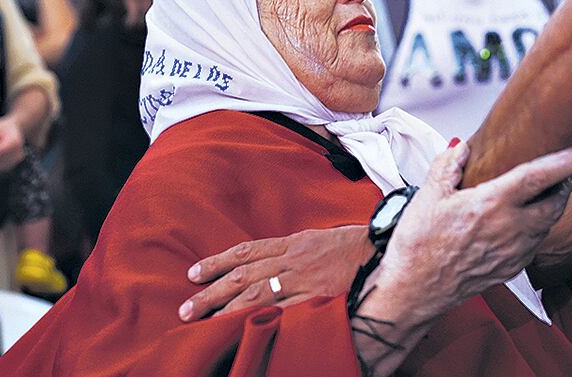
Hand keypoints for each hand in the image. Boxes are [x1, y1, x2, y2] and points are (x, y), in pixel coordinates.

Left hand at [179, 225, 370, 321]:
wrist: (385, 247)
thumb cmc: (357, 245)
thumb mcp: (321, 240)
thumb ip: (298, 252)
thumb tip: (279, 264)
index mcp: (292, 243)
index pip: (245, 252)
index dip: (217, 263)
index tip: (193, 274)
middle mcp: (291, 259)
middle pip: (241, 276)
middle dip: (211, 292)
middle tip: (186, 308)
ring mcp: (302, 279)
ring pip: (254, 295)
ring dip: (225, 310)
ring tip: (202, 324)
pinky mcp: (316, 297)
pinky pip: (282, 311)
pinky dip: (260, 321)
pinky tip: (242, 331)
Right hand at [373, 142, 571, 326]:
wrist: (415, 289)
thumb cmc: (419, 245)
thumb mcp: (427, 196)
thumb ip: (448, 165)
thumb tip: (461, 147)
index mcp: (491, 205)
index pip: (539, 177)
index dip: (566, 162)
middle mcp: (510, 229)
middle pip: (556, 202)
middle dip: (565, 183)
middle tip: (563, 169)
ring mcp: (515, 252)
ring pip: (548, 223)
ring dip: (551, 205)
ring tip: (542, 191)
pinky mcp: (512, 268)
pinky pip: (535, 242)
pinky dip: (536, 226)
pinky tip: (520, 220)